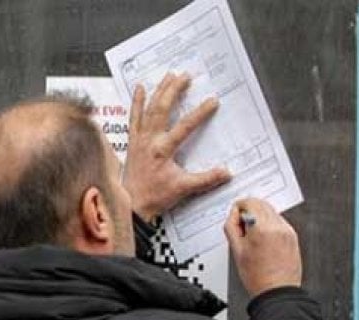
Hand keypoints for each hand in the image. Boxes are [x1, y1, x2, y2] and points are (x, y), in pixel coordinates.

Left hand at [124, 73, 231, 220]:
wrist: (130, 205)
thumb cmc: (154, 197)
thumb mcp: (184, 188)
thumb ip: (206, 179)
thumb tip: (227, 172)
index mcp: (163, 150)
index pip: (185, 126)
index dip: (200, 113)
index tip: (213, 101)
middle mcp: (149, 141)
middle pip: (162, 109)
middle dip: (174, 91)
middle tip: (186, 76)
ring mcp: (139, 140)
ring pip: (148, 109)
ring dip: (159, 91)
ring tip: (168, 75)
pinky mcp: (133, 142)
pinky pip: (133, 118)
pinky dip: (136, 103)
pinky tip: (140, 88)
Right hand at [224, 198, 301, 296]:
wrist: (277, 290)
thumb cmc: (258, 277)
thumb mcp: (236, 251)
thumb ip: (232, 228)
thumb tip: (233, 215)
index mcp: (262, 229)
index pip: (250, 203)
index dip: (239, 207)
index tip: (236, 214)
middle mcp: (277, 227)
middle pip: (262, 204)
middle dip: (250, 210)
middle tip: (242, 225)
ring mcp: (287, 231)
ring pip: (271, 212)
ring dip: (260, 217)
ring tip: (253, 236)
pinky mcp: (293, 237)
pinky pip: (279, 223)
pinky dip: (270, 225)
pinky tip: (263, 241)